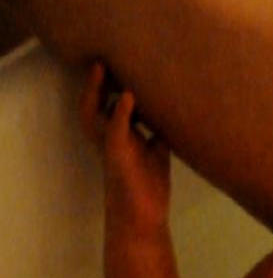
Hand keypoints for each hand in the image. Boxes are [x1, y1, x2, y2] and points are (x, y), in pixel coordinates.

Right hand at [79, 62, 170, 226]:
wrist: (145, 219)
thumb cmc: (149, 189)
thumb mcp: (158, 154)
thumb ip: (159, 134)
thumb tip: (173, 116)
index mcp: (119, 139)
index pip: (109, 106)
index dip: (110, 86)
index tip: (121, 65)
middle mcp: (110, 140)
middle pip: (95, 105)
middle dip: (96, 83)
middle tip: (104, 59)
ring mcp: (111, 148)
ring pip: (94, 115)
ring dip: (97, 92)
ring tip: (104, 69)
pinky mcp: (117, 158)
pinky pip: (115, 131)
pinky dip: (122, 113)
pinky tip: (128, 97)